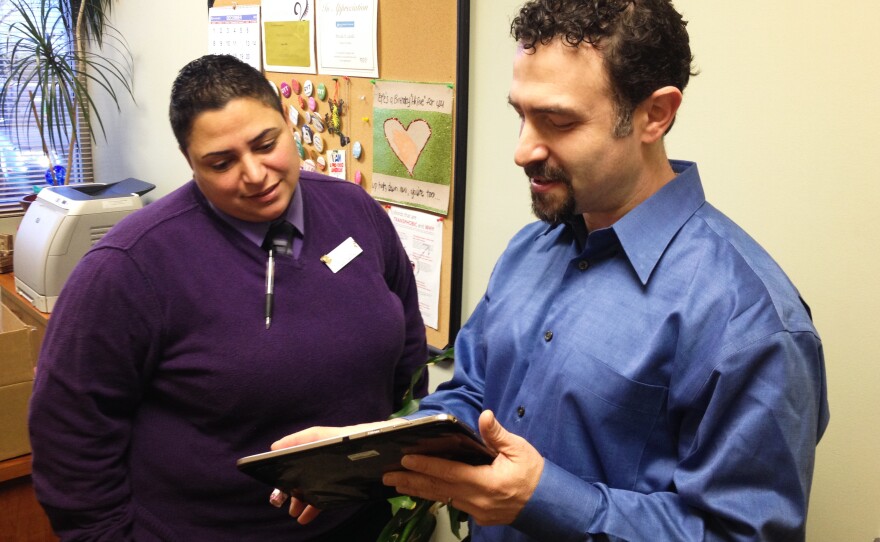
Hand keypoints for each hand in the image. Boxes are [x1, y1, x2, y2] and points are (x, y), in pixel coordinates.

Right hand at [269, 419, 408, 523]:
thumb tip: (329, 444)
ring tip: (294, 511)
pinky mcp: (351, 476)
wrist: (412, 447)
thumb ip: (362, 442)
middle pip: (309, 461)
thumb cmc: (394, 440)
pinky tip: (309, 514)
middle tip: (280, 496)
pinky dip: (318, 501)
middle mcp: (340, 448)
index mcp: (346, 437)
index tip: (274, 450)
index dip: (294, 441)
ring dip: (304, 494)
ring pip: (317, 478)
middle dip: (293, 478)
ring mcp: (343, 463)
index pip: (315, 435)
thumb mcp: (379, 439)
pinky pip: (329, 489)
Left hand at [382, 410, 543, 525]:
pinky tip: (425, 491)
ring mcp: (478, 512)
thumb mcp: (520, 449)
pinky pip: (453, 504)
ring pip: (443, 498)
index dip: (426, 466)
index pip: (449, 472)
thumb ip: (498, 435)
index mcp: (488, 482)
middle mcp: (478, 500)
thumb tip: (484, 416)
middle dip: (411, 482)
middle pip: (439, 490)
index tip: (406, 460)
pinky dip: (437, 496)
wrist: (550, 504)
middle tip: (388, 477)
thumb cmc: (535, 474)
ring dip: (420, 490)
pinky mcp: (480, 517)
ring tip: (398, 484)